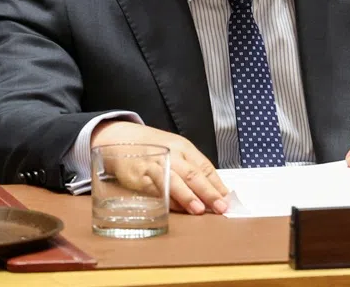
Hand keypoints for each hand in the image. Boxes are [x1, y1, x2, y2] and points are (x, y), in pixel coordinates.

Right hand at [91, 121, 229, 214]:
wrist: (121, 138)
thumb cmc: (154, 148)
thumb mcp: (176, 151)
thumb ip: (192, 170)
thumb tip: (212, 192)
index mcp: (184, 147)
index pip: (205, 167)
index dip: (217, 184)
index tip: (227, 199)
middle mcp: (172, 154)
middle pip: (193, 174)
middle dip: (208, 192)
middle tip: (220, 207)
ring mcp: (155, 165)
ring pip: (174, 181)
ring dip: (188, 196)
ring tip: (200, 210)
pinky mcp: (140, 176)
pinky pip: (157, 189)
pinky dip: (168, 200)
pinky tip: (178, 209)